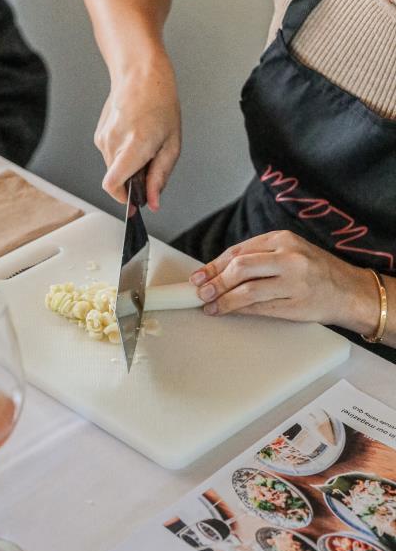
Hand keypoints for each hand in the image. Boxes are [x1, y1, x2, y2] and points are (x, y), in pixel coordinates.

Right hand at [94, 52, 180, 210]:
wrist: (140, 75)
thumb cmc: (159, 103)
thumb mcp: (172, 144)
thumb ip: (160, 177)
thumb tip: (153, 201)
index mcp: (134, 146)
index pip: (113, 185)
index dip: (123, 201)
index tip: (133, 206)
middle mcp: (113, 144)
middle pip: (117, 180)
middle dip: (133, 181)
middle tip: (150, 165)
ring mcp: (103, 139)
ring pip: (114, 168)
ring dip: (128, 166)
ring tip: (144, 145)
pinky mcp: (99, 136)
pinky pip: (111, 156)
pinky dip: (123, 155)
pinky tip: (134, 137)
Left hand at [189, 230, 379, 334]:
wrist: (351, 291)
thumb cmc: (315, 270)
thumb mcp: (289, 252)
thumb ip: (258, 258)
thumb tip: (217, 271)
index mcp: (282, 239)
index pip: (238, 251)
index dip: (213, 265)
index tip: (198, 277)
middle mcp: (289, 257)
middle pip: (240, 268)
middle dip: (214, 282)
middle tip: (200, 293)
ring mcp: (294, 282)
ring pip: (247, 290)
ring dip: (223, 300)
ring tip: (210, 306)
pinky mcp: (297, 305)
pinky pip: (260, 308)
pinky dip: (240, 310)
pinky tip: (228, 311)